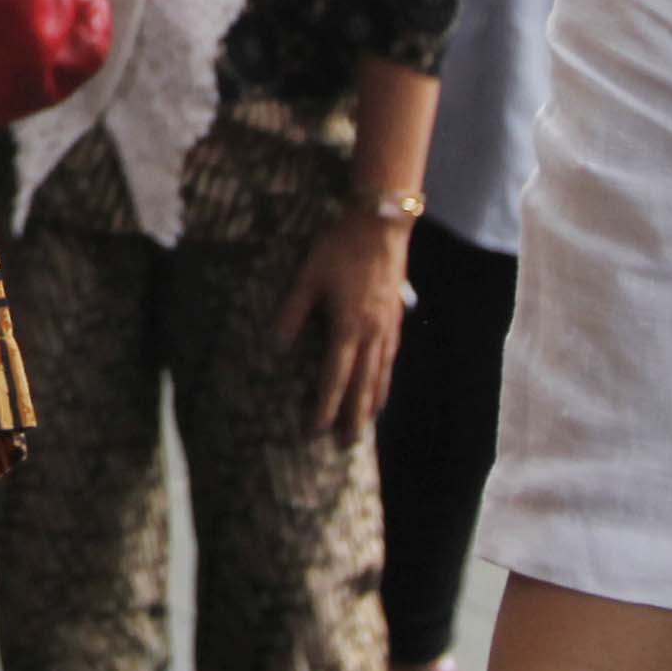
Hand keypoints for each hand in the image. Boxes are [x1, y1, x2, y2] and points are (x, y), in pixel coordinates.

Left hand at [277, 211, 417, 441]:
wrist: (381, 225)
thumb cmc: (339, 248)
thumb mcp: (308, 277)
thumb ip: (292, 313)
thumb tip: (275, 346)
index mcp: (347, 326)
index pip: (334, 377)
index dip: (324, 406)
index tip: (315, 430)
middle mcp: (371, 333)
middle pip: (362, 385)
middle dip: (352, 417)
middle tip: (346, 445)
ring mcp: (387, 327)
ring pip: (380, 374)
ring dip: (371, 403)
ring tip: (365, 426)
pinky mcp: (396, 317)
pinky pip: (391, 358)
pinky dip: (386, 379)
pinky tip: (382, 387)